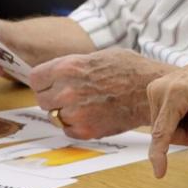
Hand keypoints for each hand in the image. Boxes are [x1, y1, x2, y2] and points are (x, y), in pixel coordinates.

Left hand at [30, 48, 164, 139]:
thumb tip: (59, 72)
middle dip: (54, 99)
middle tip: (71, 97)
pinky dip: (77, 126)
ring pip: (55, 117)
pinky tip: (93, 116)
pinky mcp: (87, 130)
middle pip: (42, 100)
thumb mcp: (99, 56)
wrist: (151, 91)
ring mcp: (76, 112)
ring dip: (66, 113)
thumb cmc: (130, 70)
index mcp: (68, 67)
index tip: (51, 85)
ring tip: (87, 106)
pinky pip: (68, 131)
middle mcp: (67, 90)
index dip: (44, 82)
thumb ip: (75, 65)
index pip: (36, 79)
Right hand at [146, 53, 187, 178]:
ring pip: (162, 130)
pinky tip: (187, 107)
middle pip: (165, 135)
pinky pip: (161, 121)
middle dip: (184, 134)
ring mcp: (153, 88)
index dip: (160, 155)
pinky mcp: (152, 90)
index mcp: (174, 94)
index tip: (159, 174)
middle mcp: (158, 89)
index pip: (162, 133)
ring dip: (180, 127)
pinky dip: (175, 120)